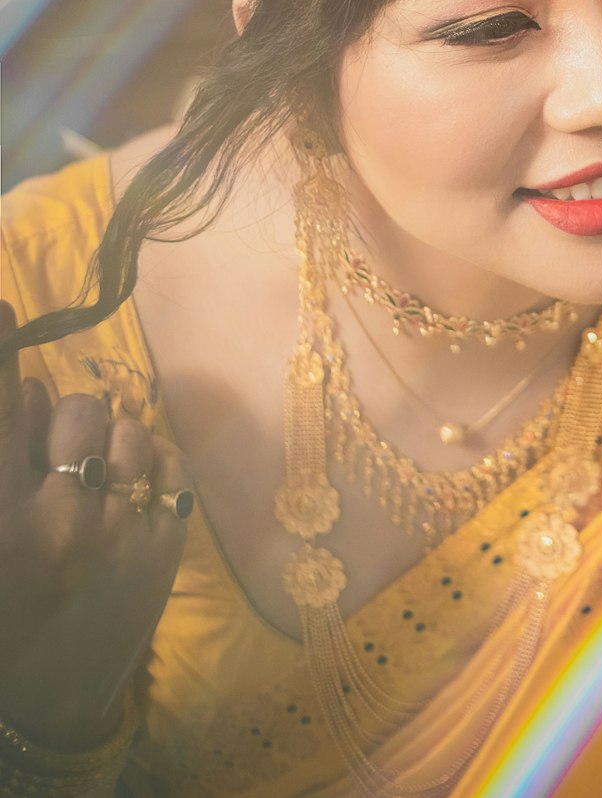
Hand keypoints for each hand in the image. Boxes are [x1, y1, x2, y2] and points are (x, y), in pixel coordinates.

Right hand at [0, 300, 191, 750]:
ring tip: (91, 479)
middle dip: (60, 417)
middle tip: (52, 452)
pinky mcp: (166, 546)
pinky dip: (153, 464)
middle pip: (73, 407)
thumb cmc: (0, 616)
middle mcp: (59, 518)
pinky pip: (171, 464)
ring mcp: (120, 531)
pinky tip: (130, 490)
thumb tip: (20, 392)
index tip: (1, 308)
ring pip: (129, 429)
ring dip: (109, 440)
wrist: (48, 708)